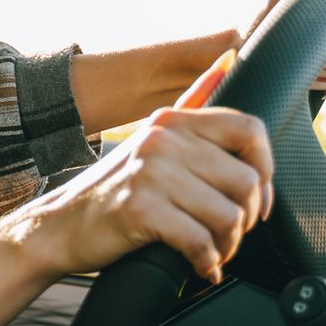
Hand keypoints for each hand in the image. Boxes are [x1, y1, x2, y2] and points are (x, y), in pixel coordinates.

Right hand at [26, 100, 273, 285]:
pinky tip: (201, 268)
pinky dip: (207, 261)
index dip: (266, 168)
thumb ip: (191, 101)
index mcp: (172, 120)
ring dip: (229, 245)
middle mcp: (162, 139)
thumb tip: (228, 57)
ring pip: (228, 215)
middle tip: (231, 235)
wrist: (59, 225)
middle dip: (247, 218)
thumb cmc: (111, 190)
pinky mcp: (140, 208)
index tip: (257, 198)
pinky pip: (199, 241)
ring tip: (215, 253)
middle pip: (246, 180)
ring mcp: (150, 172)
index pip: (250, 130)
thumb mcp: (149, 139)